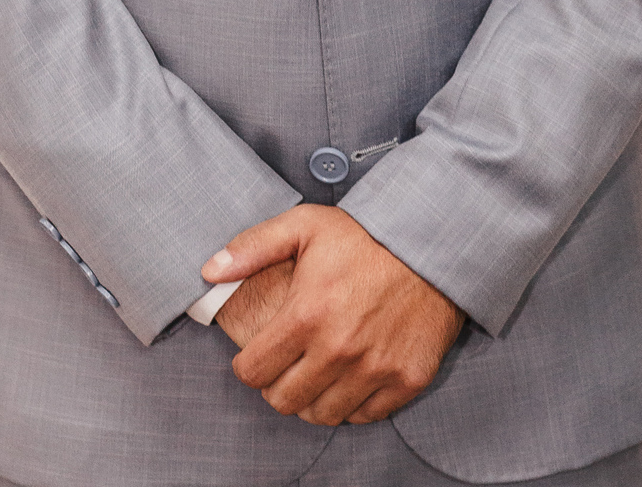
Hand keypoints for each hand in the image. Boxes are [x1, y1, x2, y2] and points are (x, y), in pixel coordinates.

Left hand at [201, 205, 464, 426]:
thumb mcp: (304, 225)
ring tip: (316, 373)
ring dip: (313, 399)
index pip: (253, 372)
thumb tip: (209, 271)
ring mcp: (375, 368)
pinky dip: (353, 403)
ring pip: (322, 415)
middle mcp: (339, 349)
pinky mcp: (406, 379)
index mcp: (307, 315)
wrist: (433, 242)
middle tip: (285, 366)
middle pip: (284, 402)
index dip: (248, 366)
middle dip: (277, 386)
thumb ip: (252, 248)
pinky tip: (350, 376)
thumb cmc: (365, 235)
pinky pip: (365, 415)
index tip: (256, 356)